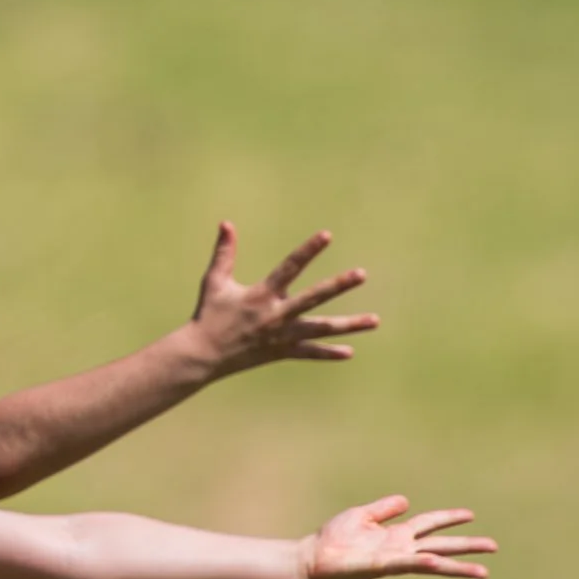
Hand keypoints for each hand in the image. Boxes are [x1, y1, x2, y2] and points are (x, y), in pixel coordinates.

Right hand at [183, 222, 379, 377]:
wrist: (204, 355)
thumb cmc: (209, 314)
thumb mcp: (215, 281)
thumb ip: (224, 253)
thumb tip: (226, 223)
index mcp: (262, 294)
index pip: (290, 267)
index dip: (308, 250)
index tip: (327, 235)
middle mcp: (277, 315)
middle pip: (314, 298)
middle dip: (338, 285)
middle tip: (362, 274)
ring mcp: (283, 336)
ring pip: (322, 329)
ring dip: (349, 325)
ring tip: (375, 321)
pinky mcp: (283, 353)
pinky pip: (310, 354)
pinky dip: (328, 353)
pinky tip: (350, 351)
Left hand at [300, 496, 496, 578]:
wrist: (312, 558)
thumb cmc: (333, 539)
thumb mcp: (362, 515)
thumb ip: (384, 509)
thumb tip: (406, 501)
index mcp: (397, 535)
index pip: (430, 524)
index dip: (450, 519)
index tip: (472, 515)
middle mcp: (401, 549)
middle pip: (441, 545)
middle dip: (467, 546)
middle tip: (494, 547)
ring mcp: (394, 559)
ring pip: (433, 562)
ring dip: (457, 566)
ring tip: (482, 571)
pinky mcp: (381, 566)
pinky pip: (406, 564)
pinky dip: (421, 562)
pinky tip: (435, 561)